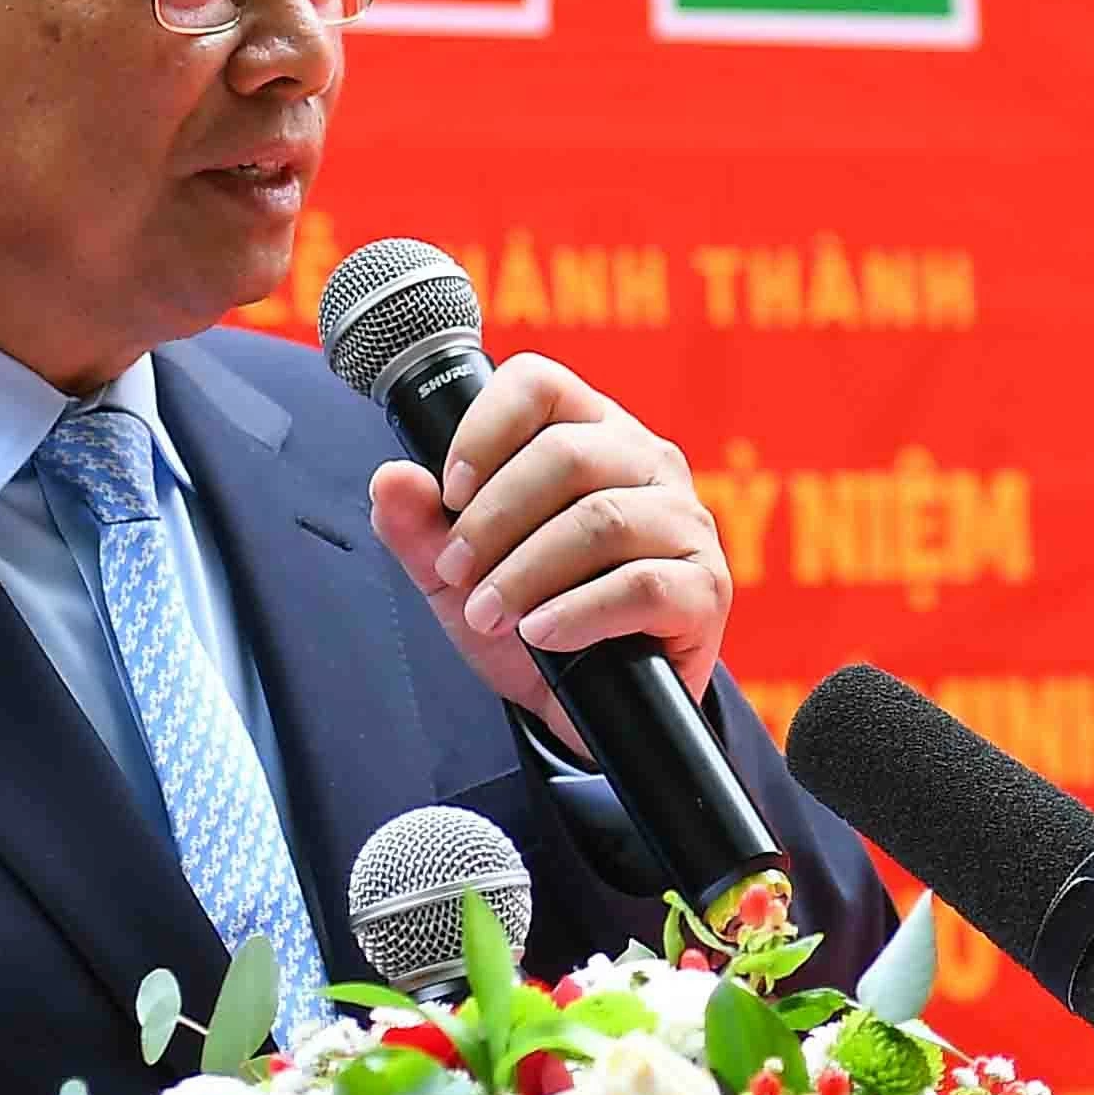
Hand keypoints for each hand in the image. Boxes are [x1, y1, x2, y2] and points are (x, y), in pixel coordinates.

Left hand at [367, 353, 729, 745]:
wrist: (586, 710)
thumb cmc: (530, 618)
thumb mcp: (457, 577)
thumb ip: (419, 528)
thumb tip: (390, 479)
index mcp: (588, 432)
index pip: (540, 385)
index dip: (485, 430)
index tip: (449, 492)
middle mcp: (645, 461)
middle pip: (566, 455)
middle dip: (494, 520)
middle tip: (456, 572)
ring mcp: (684, 521)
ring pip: (601, 520)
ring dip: (527, 571)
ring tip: (489, 615)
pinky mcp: (703, 587)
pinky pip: (640, 584)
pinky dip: (578, 612)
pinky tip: (542, 634)